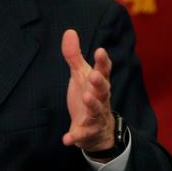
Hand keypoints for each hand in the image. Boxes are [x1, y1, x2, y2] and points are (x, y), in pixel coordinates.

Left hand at [61, 29, 114, 151]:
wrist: (98, 131)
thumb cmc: (89, 96)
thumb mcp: (80, 75)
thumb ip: (74, 56)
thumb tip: (69, 31)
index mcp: (99, 83)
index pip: (104, 71)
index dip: (103, 61)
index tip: (100, 50)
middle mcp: (100, 99)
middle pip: (103, 90)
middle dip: (100, 83)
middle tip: (94, 75)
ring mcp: (95, 116)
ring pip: (96, 110)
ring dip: (92, 104)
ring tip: (86, 97)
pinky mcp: (87, 132)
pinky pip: (82, 135)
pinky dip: (75, 137)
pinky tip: (67, 139)